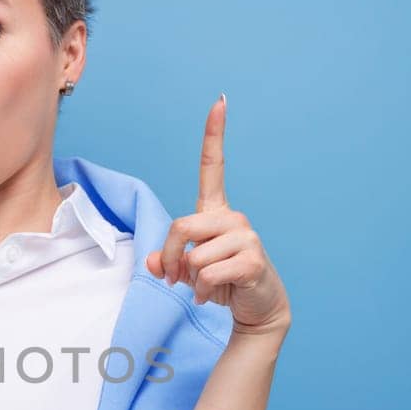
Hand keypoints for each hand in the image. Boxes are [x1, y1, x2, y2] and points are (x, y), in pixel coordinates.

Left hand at [145, 93, 291, 339]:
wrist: (256, 307)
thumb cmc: (221, 282)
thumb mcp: (187, 270)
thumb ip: (167, 261)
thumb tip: (154, 263)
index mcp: (216, 212)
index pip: (213, 166)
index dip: (214, 134)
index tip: (220, 102)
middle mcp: (233, 217)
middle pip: (180, 227)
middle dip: (169, 258)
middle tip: (174, 278)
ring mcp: (246, 236)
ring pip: (193, 255)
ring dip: (189, 280)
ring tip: (204, 287)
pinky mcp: (252, 260)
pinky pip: (208, 272)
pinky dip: (202, 291)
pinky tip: (213, 295)